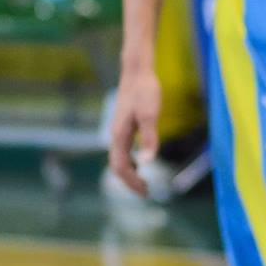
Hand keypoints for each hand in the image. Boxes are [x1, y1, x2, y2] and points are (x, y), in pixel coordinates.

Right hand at [107, 64, 162, 196]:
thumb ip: (149, 138)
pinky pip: (122, 150)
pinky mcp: (123, 125)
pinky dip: (130, 162)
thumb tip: (148, 162)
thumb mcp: (150, 115)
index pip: (120, 166)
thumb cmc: (145, 91)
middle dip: (129, 182)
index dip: (131, 182)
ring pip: (118, 158)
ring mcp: (118, 130)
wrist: (137, 72)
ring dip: (129, 173)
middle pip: (117, 165)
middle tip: (146, 193)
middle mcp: (115, 134)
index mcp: (119, 135)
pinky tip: (140, 163)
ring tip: (143, 183)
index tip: (146, 192)